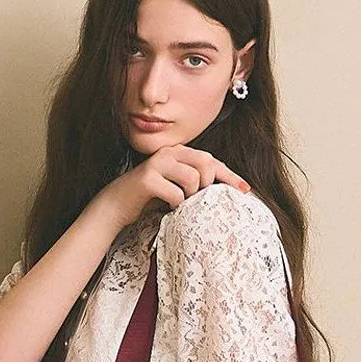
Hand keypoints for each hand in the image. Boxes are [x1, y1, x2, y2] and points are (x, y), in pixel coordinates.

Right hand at [100, 144, 252, 226]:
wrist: (116, 206)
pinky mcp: (148, 178)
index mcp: (178, 153)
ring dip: (191, 197)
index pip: (210, 160)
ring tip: (180, 204)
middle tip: (200, 200)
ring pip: (192, 178)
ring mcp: (157, 163)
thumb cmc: (148, 199)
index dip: (229, 175)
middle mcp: (169, 153)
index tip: (245, 190)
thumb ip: (193, 182)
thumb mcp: (174, 187)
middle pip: (205, 163)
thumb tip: (221, 190)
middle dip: (209, 184)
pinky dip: (176, 205)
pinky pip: (176, 194)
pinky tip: (167, 208)